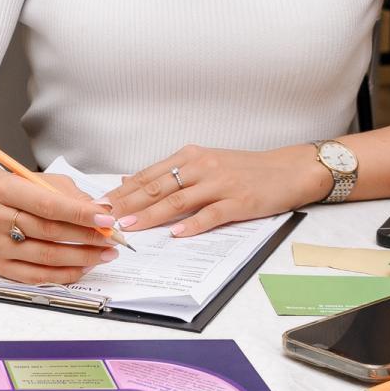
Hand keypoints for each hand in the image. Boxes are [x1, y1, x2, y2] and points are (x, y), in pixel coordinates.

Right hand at [0, 167, 118, 283]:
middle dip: (86, 237)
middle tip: (111, 239)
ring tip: (105, 254)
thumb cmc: (22, 190)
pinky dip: (64, 274)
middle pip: (48, 233)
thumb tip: (104, 213)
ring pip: (46, 257)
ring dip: (82, 258)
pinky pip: (36, 277)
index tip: (107, 220)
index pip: (48, 206)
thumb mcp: (47, 183)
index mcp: (5, 191)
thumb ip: (74, 198)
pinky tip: (84, 267)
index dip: (80, 215)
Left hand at [104, 145, 329, 237]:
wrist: (288, 170)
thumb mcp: (204, 162)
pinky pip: (211, 215)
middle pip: (157, 187)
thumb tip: (129, 181)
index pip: (148, 175)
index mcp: (190, 156)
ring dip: (151, 215)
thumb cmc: (244, 169)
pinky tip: (176, 234)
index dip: (123, 191)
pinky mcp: (239, 202)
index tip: (101, 203)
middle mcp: (202, 167)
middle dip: (128, 204)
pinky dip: (193, 225)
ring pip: (178, 201)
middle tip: (105, 216)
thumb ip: (169, 173)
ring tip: (131, 226)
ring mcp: (221, 184)